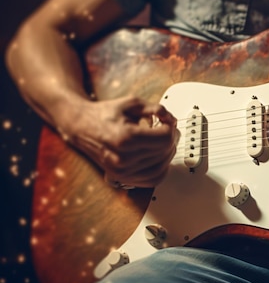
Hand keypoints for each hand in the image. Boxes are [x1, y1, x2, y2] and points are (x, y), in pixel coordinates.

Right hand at [58, 96, 178, 187]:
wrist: (82, 126)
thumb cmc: (105, 115)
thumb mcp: (132, 103)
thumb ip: (156, 109)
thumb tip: (172, 120)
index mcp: (125, 138)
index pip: (164, 138)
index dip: (170, 128)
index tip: (166, 122)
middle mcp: (123, 158)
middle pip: (164, 152)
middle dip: (171, 139)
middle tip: (166, 129)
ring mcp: (122, 171)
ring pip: (162, 167)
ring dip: (168, 154)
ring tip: (163, 142)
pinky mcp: (123, 178)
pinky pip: (153, 179)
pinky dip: (161, 169)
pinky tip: (159, 157)